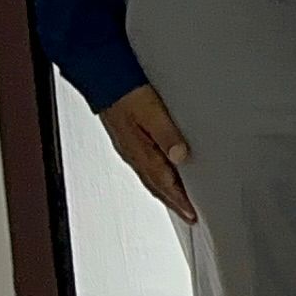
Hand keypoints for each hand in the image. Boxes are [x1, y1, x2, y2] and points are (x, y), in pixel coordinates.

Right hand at [101, 85, 195, 222]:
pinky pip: (146, 166)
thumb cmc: (126, 93)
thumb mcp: (152, 112)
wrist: (104, 80)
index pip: (164, 184)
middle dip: (173, 202)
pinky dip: (158, 177)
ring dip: (165, 191)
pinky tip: (163, 174)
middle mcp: (133, 154)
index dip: (179, 201)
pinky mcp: (129, 140)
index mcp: (140, 152)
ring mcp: (130, 148)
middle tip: (188, 215)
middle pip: (157, 186)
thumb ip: (167, 135)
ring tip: (179, 201)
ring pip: (151, 177)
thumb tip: (181, 156)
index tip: (191, 215)